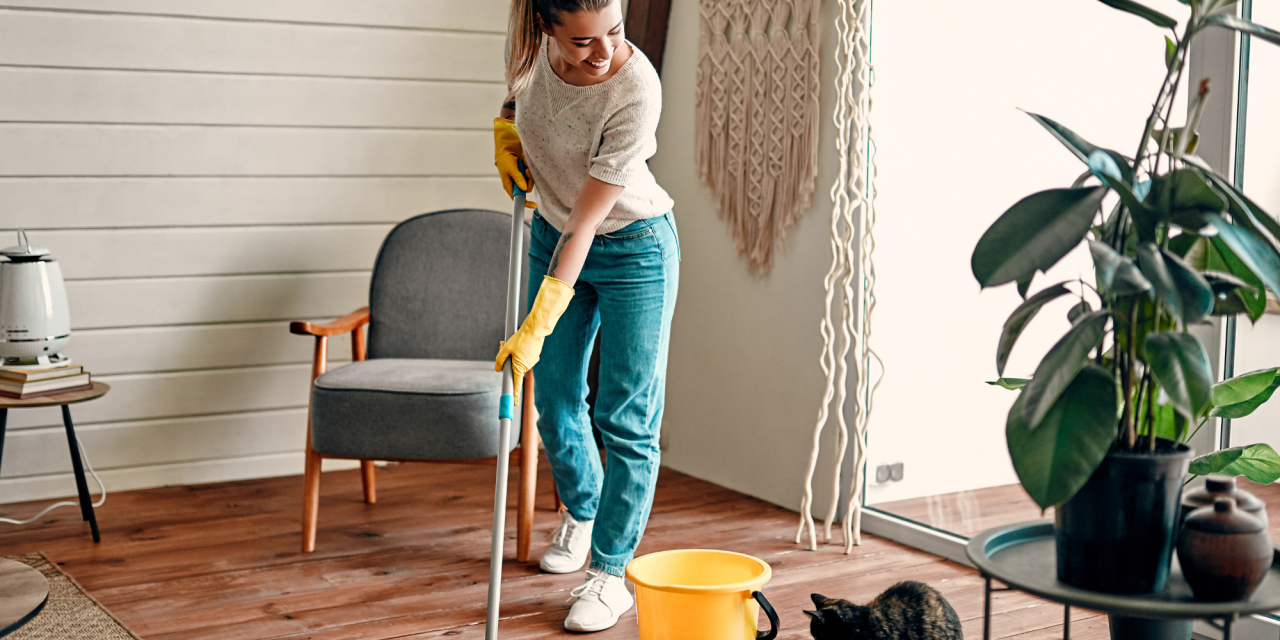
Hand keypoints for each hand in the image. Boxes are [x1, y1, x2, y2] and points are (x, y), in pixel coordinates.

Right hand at [494, 118, 537, 209]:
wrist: (508, 143)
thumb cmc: (505, 157)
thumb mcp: (510, 169)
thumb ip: (518, 179)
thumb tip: (525, 190)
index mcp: (509, 185)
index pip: (517, 198)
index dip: (524, 203)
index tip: (533, 205)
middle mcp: (517, 182)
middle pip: (526, 189)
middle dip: (528, 182)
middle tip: (526, 172)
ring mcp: (523, 176)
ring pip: (531, 181)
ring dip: (529, 174)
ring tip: (525, 165)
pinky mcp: (528, 170)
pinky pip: (533, 174)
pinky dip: (530, 169)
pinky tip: (526, 163)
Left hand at [495, 276, 573, 403]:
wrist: (535, 330)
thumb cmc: (520, 339)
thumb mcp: (506, 349)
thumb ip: (500, 360)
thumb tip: (498, 369)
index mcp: (519, 368)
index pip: (516, 385)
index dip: (514, 395)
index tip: (514, 404)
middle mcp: (526, 367)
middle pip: (513, 369)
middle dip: (507, 361)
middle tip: (501, 346)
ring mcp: (531, 362)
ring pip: (518, 362)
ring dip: (512, 355)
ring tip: (511, 342)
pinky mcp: (534, 356)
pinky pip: (523, 357)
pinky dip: (519, 352)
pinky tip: (519, 342)